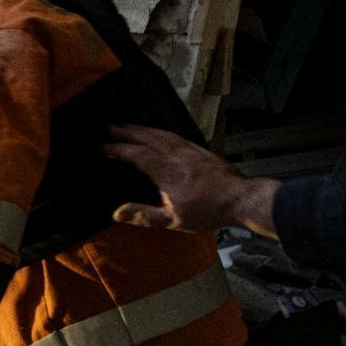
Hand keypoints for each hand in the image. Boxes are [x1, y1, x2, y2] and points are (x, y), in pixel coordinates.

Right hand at [105, 125, 279, 237]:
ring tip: (130, 125)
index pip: (137, 155)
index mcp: (165, 172)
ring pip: (162, 134)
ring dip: (143, 129)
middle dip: (128, 132)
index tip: (105, 146)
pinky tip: (159, 132)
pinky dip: (162, 131)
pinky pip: (176, 136)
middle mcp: (175, 156)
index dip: (119, 149)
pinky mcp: (200, 151)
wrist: (240, 199)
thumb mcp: (172, 220)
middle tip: (111, 127)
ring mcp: (189, 151)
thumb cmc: (207, 211)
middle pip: (148, 139)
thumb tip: (117, 213)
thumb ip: (144, 215)